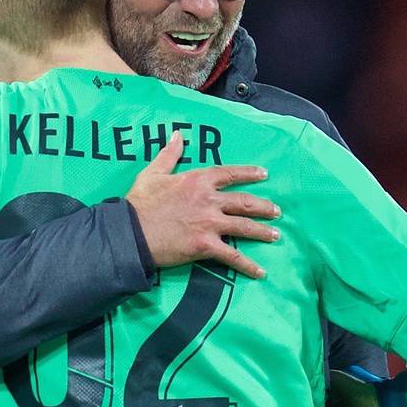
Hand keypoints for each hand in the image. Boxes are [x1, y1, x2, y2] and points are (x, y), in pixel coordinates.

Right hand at [126, 131, 280, 278]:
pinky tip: (260, 272)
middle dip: (263, 207)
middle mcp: (209, 200)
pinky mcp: (205, 246)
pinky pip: (232, 256)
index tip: (263, 174)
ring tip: (276, 235)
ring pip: (244, 227)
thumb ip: (169, 154)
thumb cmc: (140, 203)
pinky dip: (248, 265)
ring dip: (263, 231)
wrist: (131, 232)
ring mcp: (209, 224)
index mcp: (198, 180)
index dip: (248, 173)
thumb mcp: (153, 173)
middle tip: (276, 211)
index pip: (230, 174)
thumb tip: (177, 134)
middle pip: (244, 202)